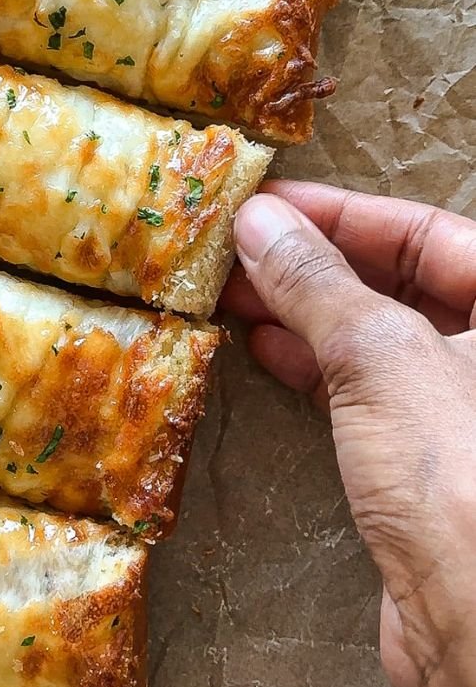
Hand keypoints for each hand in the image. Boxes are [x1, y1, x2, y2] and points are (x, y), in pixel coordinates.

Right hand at [221, 181, 475, 686]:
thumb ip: (320, 285)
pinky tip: (267, 350)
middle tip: (235, 251)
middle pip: (402, 283)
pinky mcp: (428, 464)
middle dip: (313, 265)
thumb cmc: (460, 479)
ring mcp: (464, 411)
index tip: (265, 206)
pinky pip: (367, 392)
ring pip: (378, 339)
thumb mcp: (382, 356)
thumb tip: (261, 224)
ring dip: (305, 314)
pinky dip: (316, 367)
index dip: (340, 215)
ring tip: (234, 295)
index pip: (427, 234)